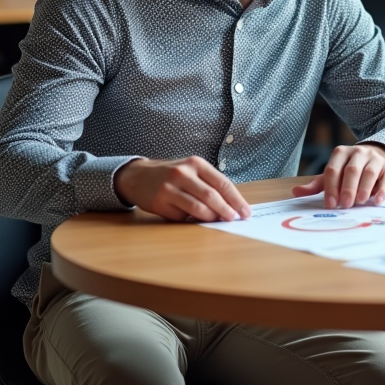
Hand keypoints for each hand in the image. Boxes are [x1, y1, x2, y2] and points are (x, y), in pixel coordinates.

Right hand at [114, 156, 250, 221]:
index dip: (236, 199)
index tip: (245, 212)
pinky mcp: (159, 202)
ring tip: (216, 221)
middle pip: (211, 196)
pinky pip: (181, 216)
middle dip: (226, 211)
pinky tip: (191, 218)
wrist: (138, 176)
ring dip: (210, 218)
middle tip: (233, 220)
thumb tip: (232, 206)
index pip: (222, 183)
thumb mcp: (191, 170)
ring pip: (197, 208)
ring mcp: (169, 188)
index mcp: (196, 164)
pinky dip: (190, 220)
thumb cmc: (172, 174)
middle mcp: (182, 173)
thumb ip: (209, 184)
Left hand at [292, 143, 384, 208]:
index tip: (330, 204)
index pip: (333, 170)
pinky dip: (382, 190)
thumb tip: (295, 192)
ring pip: (369, 172)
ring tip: (359, 202)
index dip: (331, 187)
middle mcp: (358, 153)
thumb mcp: (334, 173)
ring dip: (363, 189)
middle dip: (347, 189)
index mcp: (341, 153)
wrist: (379, 154)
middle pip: (351, 171)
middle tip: (344, 205)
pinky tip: (377, 201)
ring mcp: (375, 158)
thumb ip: (318, 184)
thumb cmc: (351, 168)